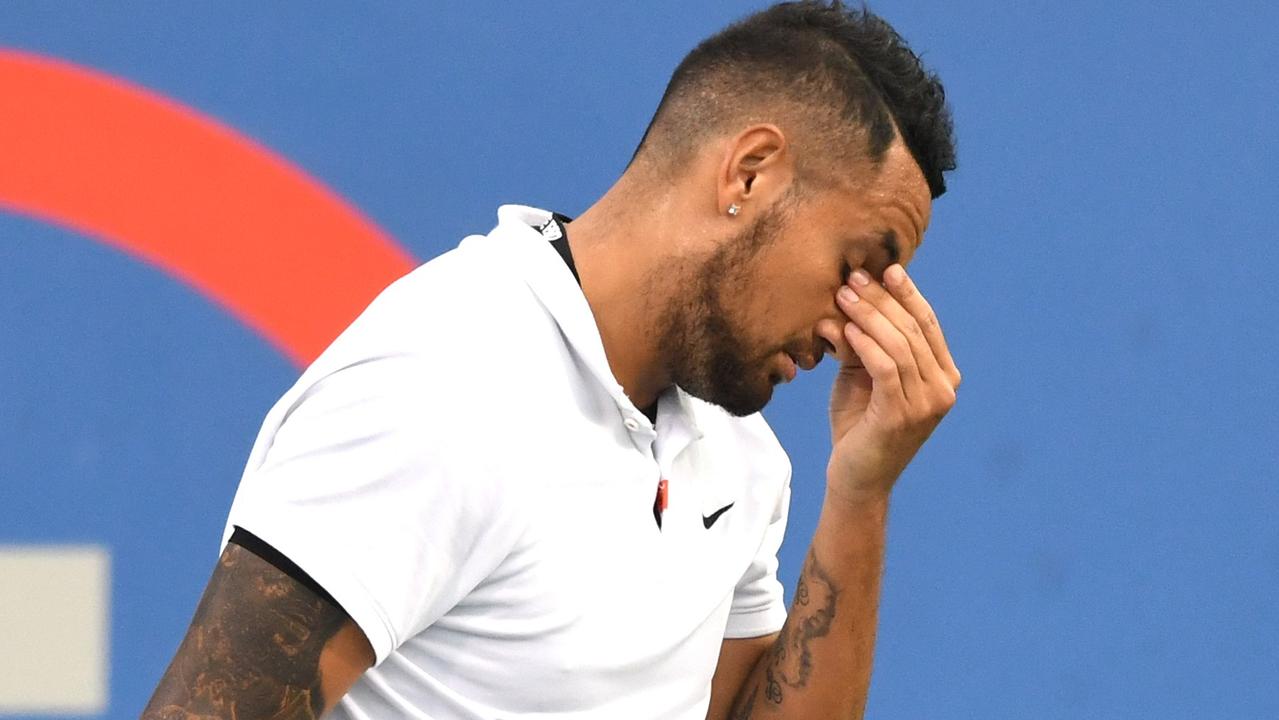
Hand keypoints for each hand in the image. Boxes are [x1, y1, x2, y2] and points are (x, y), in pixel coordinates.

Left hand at [825, 264, 960, 503]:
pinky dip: (866, 344)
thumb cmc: (859, 424)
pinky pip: (887, 368)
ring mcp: (927, 405)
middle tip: (853, 278)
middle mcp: (943, 389)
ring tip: (843, 296)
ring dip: (870, 316)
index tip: (886, 268)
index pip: (927, 324)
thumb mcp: (861, 375)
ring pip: (900, 345)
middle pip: (913, 330)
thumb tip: (844, 299)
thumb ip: (862, 341)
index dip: (907, 293)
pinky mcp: (902, 416)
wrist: (856, 477)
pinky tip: (846, 329)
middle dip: (882, 299)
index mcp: (944, 376)